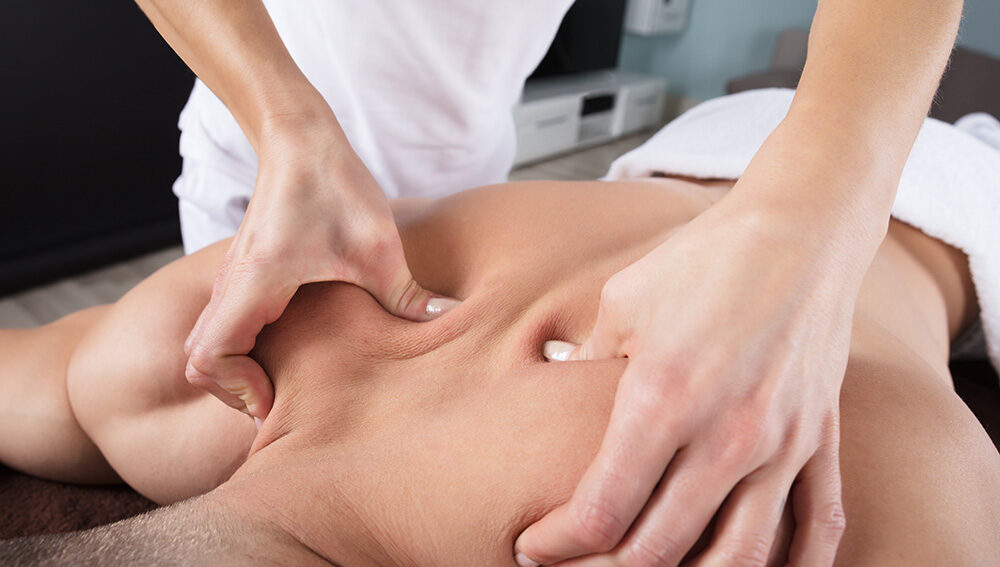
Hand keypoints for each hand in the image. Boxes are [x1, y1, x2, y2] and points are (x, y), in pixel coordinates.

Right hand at [183, 112, 458, 426]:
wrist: (300, 137)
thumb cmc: (333, 185)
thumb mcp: (379, 245)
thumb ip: (407, 293)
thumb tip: (450, 320)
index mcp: (254, 284)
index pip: (208, 357)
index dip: (237, 389)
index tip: (279, 396)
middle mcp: (230, 286)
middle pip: (200, 362)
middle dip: (236, 390)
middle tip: (285, 400)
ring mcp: (231, 280)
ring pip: (208, 344)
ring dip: (239, 370)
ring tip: (285, 382)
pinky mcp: (242, 274)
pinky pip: (224, 325)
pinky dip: (243, 348)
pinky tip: (289, 350)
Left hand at [513, 171, 877, 565]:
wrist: (799, 230)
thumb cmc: (701, 261)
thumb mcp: (622, 303)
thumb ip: (587, 364)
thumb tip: (555, 395)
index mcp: (662, 398)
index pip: (601, 511)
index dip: (559, 543)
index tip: (536, 545)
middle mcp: (725, 434)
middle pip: (660, 551)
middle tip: (578, 563)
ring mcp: (781, 444)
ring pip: (739, 559)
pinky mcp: (819, 440)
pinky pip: (815, 528)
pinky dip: (786, 565)